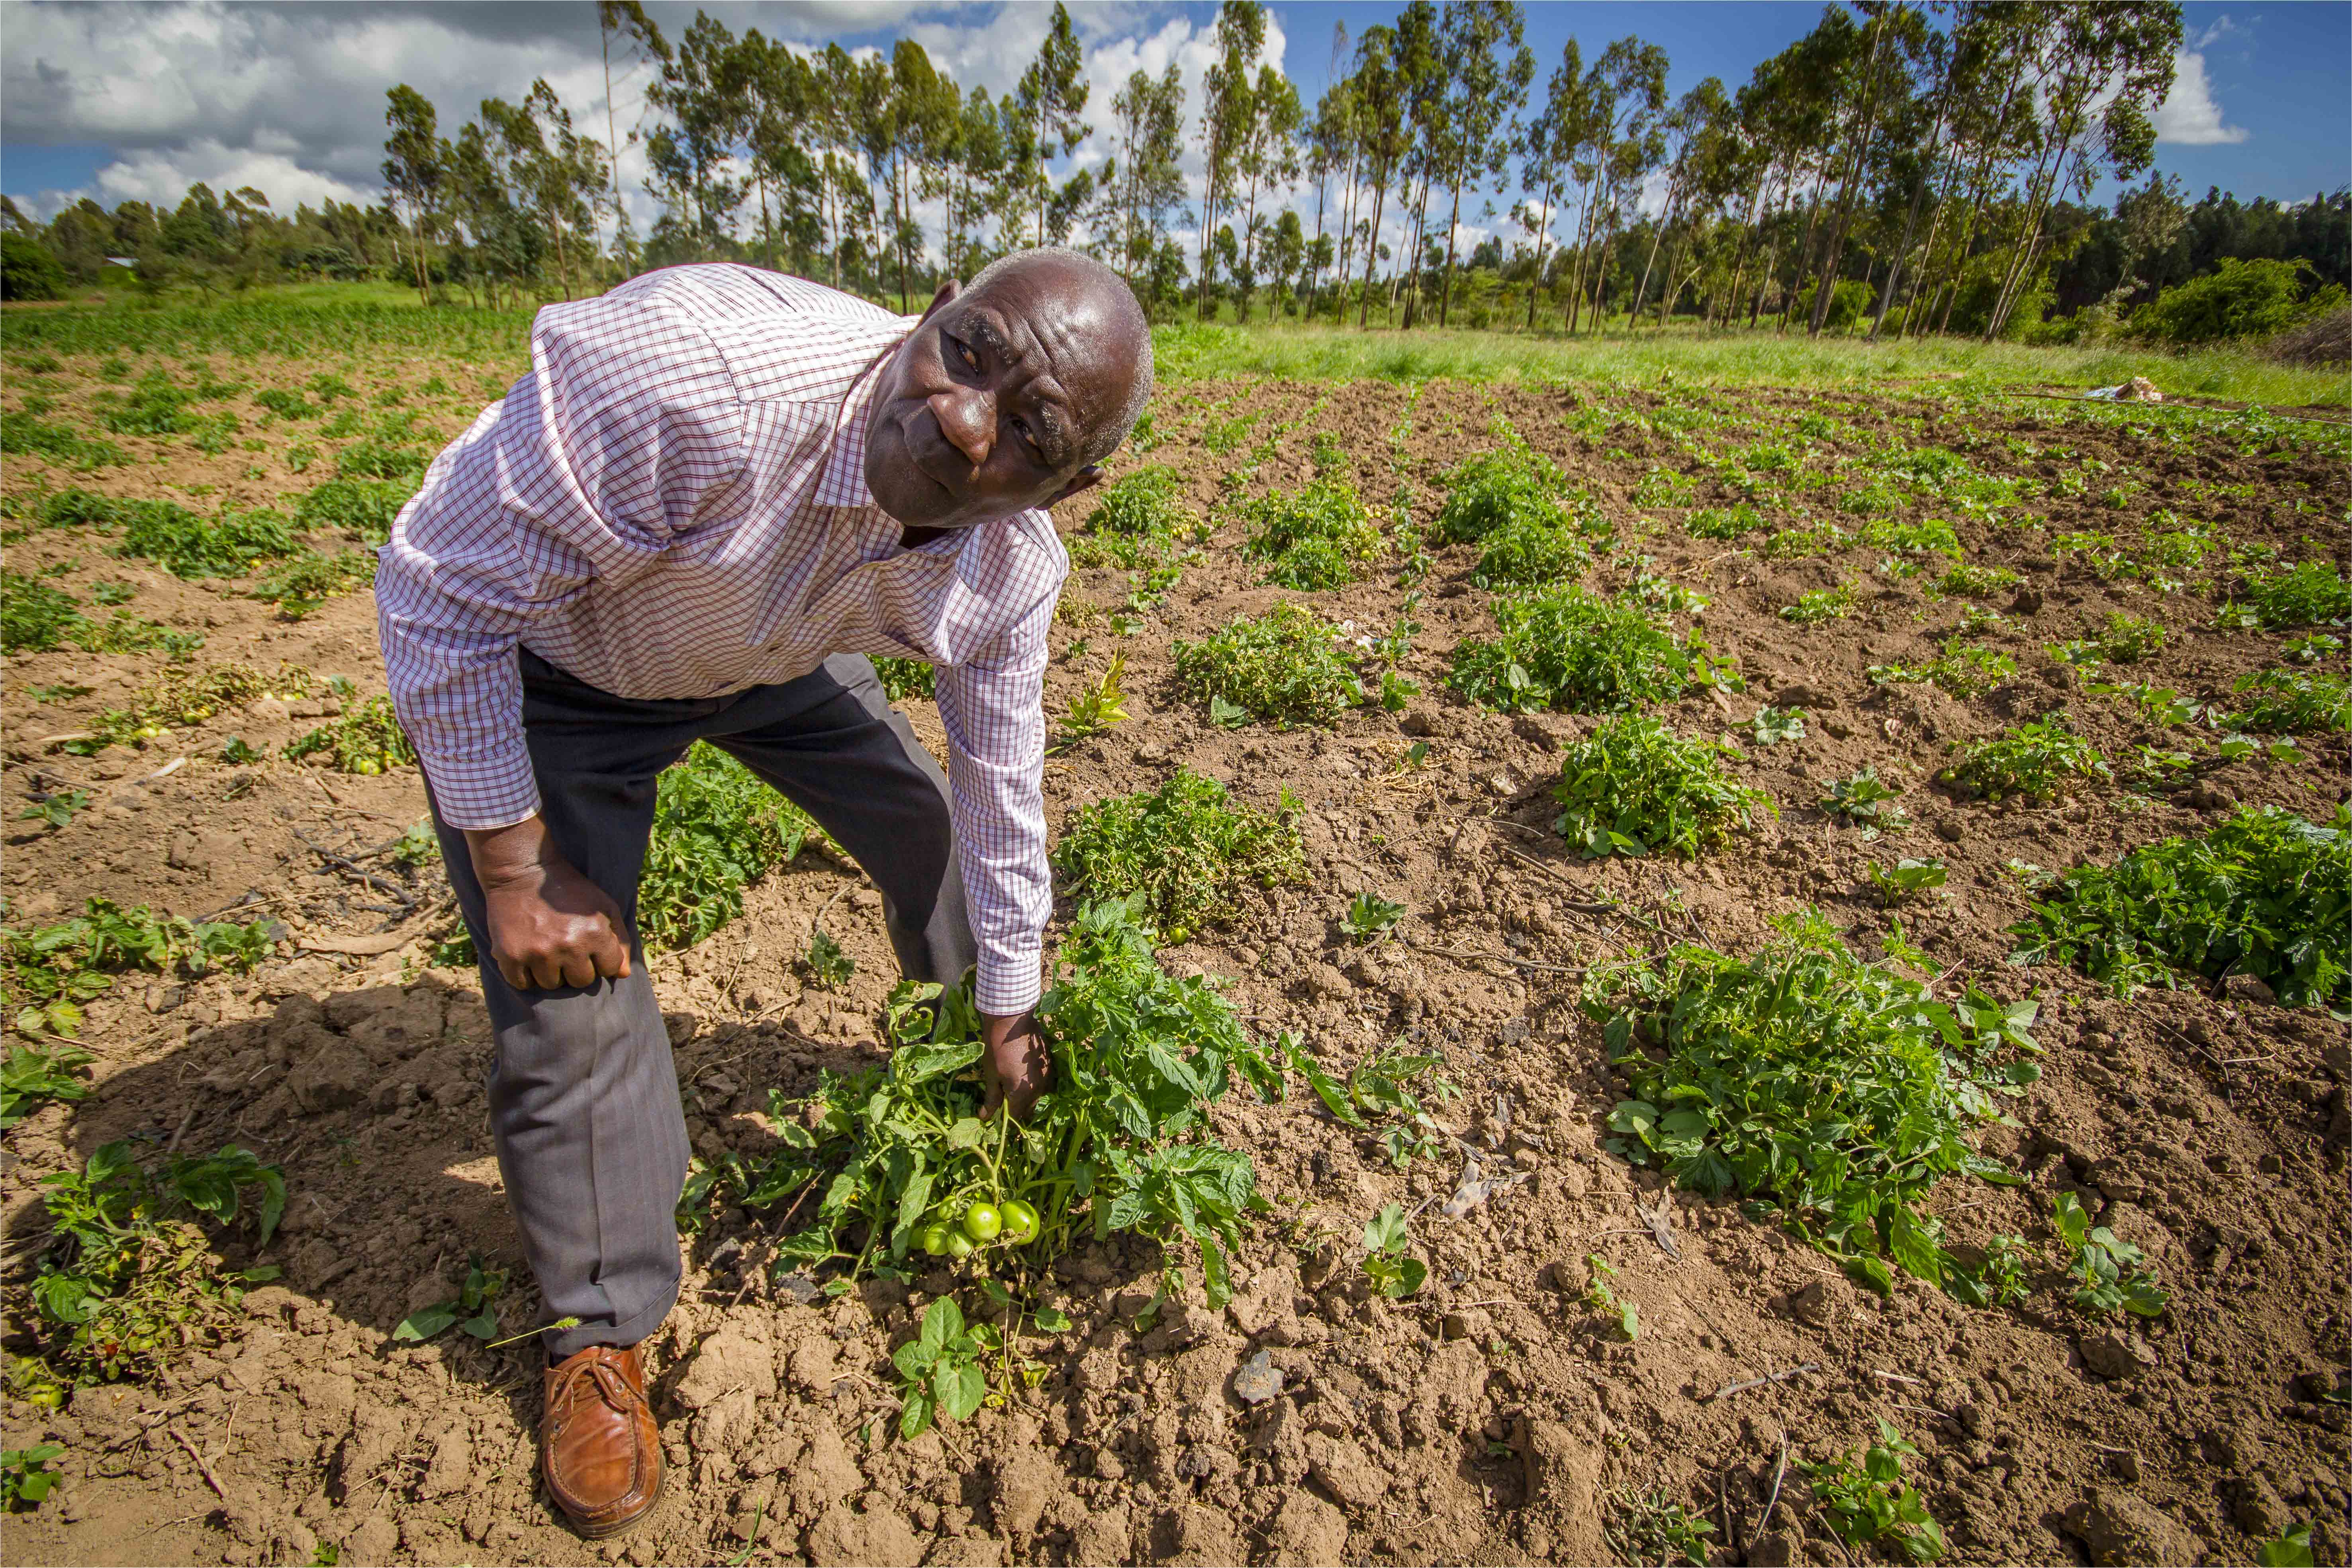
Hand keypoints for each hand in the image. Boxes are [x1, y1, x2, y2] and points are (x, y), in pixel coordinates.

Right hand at [464, 817, 630, 991]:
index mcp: (595, 933)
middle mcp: (568, 946)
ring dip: (550, 971)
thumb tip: (622, 975)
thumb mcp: (604, 906)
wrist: (523, 872)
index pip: (609, 969)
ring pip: (552, 985)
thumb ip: (620, 940)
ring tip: (545, 948)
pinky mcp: (511, 957)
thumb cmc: (570, 890)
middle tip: (565, 947)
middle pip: (581, 981)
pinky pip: (522, 984)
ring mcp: (538, 953)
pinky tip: (527, 954)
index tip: (589, 947)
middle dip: (576, 968)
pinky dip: (525, 975)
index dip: (601, 959)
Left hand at [978, 1009, 1048, 1120]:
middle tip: (1001, 1104)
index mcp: (1023, 1094)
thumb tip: (985, 1117)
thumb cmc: (997, 1047)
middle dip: (1015, 1111)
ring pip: (1037, 1099)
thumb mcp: (991, 1075)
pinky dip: (1033, 1087)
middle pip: (1028, 1111)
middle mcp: (1039, 1089)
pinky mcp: (1050, 1066)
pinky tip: (1022, 1080)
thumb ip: (991, 1098)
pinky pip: (1044, 1085)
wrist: (1013, 1020)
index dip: (1003, 1121)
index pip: (1014, 1118)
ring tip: (1012, 1092)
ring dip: (1026, 1100)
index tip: (994, 1118)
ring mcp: (1047, 1078)